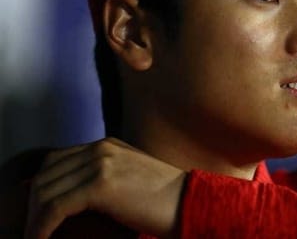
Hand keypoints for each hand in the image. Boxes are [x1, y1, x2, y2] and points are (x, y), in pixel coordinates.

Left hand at [24, 137, 186, 238]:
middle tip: (32, 228)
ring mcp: (100, 163)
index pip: (56, 160)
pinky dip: (42, 226)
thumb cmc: (162, 198)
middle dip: (32, 203)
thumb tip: (73, 198)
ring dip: (34, 218)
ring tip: (34, 236)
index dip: (40, 187)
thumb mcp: (129, 176)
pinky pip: (56, 206)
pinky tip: (41, 238)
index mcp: (106, 145)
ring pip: (46, 190)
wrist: (188, 201)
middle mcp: (100, 148)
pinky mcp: (101, 184)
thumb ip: (103, 175)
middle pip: (46, 173)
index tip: (36, 212)